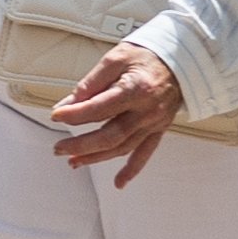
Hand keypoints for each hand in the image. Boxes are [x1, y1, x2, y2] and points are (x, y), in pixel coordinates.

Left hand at [46, 39, 183, 184]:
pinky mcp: (159, 129)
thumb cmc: (147, 55)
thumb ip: (92, 82)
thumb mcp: (116, 58)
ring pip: (123, 147)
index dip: (74, 114)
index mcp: (136, 89)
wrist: (182, 60)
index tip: (56, 115)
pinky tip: (118, 182)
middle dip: (81, 144)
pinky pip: (145, 153)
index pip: (99, 108)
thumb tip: (70, 102)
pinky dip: (132, 169)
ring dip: (97, 158)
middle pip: (110, 135)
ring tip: (73, 161)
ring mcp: (154, 123)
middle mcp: (147, 110)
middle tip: (59, 147)